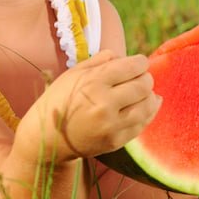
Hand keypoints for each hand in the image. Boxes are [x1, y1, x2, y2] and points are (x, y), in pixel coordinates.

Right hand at [20, 50, 162, 160]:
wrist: (48, 138)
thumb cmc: (60, 99)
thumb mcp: (74, 73)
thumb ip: (100, 60)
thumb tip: (124, 57)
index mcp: (93, 82)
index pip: (132, 67)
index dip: (141, 62)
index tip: (140, 62)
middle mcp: (104, 104)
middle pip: (143, 85)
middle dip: (146, 78)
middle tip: (141, 77)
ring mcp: (111, 125)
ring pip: (148, 106)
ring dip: (150, 96)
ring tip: (144, 92)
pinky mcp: (115, 141)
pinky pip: (142, 124)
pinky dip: (147, 112)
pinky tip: (144, 106)